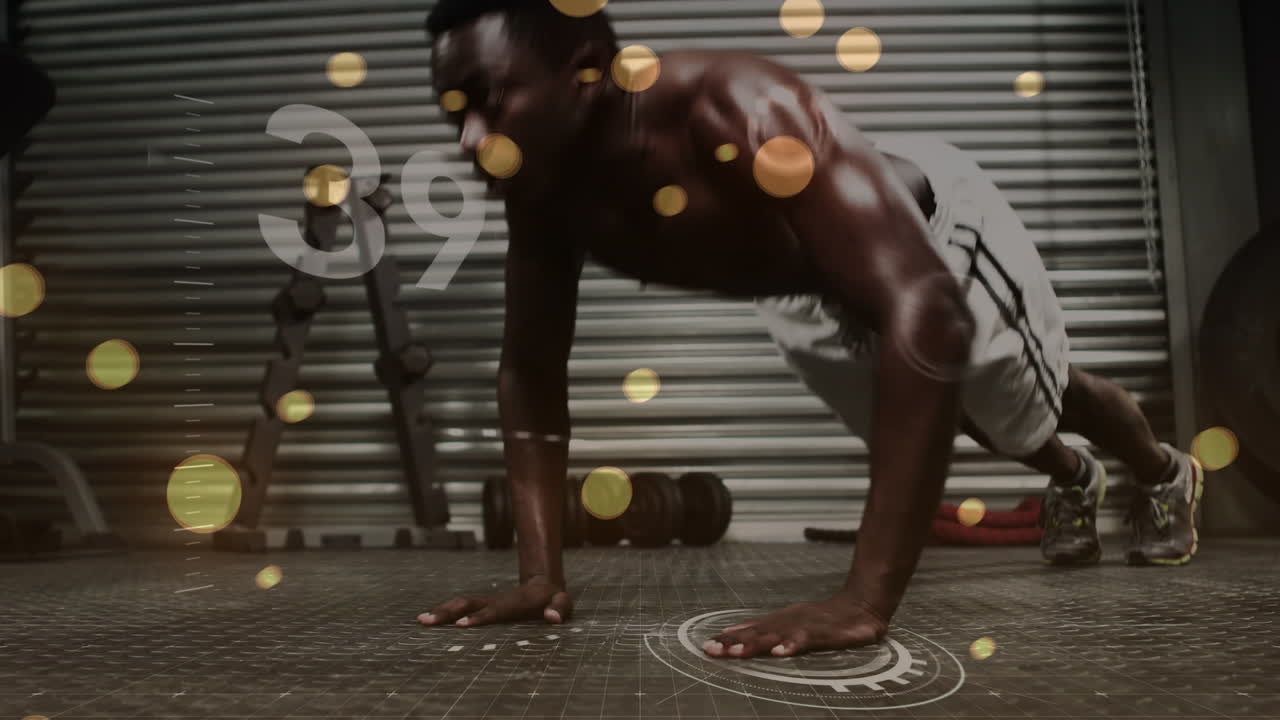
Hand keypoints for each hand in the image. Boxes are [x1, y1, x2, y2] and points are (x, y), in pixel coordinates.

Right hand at [418, 578, 571, 627]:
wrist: (543, 584)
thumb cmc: (554, 599)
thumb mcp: (564, 603)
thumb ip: (560, 609)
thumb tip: (552, 618)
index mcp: (516, 602)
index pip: (496, 610)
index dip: (479, 617)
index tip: (461, 625)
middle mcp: (497, 599)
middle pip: (469, 603)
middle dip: (448, 612)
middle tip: (427, 621)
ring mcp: (487, 601)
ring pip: (461, 602)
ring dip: (441, 610)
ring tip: (421, 620)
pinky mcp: (481, 605)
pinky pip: (460, 607)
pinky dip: (443, 612)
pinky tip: (427, 621)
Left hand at [702, 592, 888, 658]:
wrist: (862, 605)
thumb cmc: (826, 618)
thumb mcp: (795, 624)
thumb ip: (770, 630)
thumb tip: (740, 635)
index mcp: (780, 621)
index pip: (749, 629)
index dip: (728, 637)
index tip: (707, 645)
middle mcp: (787, 621)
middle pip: (755, 633)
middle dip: (732, 642)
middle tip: (711, 649)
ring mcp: (803, 626)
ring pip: (774, 636)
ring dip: (753, 645)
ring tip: (735, 653)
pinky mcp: (822, 632)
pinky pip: (804, 640)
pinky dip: (791, 646)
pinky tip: (779, 653)